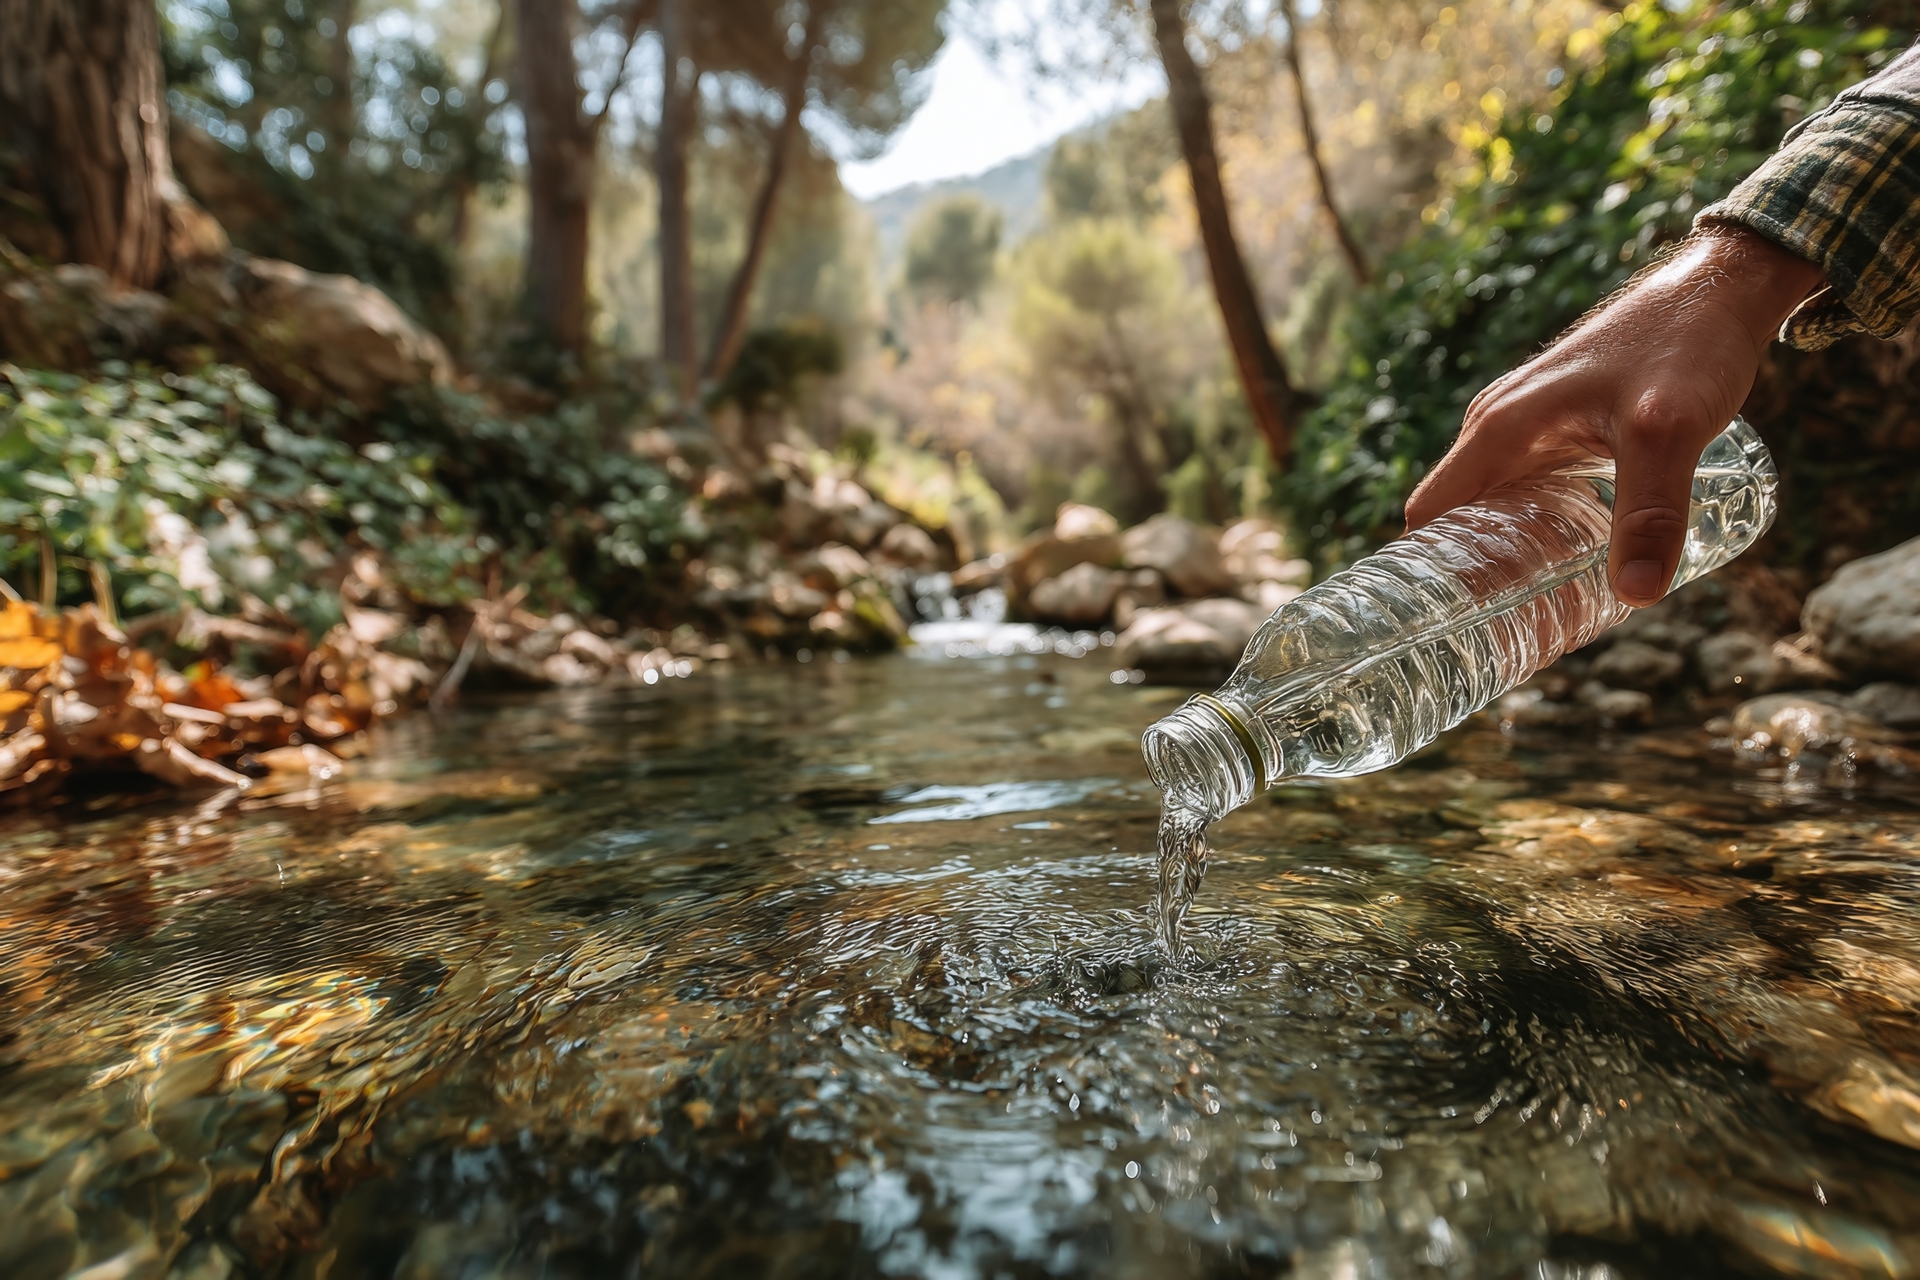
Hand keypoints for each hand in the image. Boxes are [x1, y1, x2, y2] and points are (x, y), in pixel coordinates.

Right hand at [1403, 226, 1821, 605]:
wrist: (1722, 282)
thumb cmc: (1686, 343)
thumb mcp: (1669, 435)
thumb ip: (1651, 514)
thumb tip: (1635, 596)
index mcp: (1499, 429)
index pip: (1429, 514)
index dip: (1429, 573)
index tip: (1450, 623)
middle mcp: (1499, 425)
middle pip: (1459, 516)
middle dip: (1475, 574)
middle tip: (1510, 630)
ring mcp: (1528, 422)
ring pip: (1496, 502)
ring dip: (1510, 552)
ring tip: (1542, 605)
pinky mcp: (1560, 422)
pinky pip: (1529, 486)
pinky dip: (1537, 526)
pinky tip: (1577, 555)